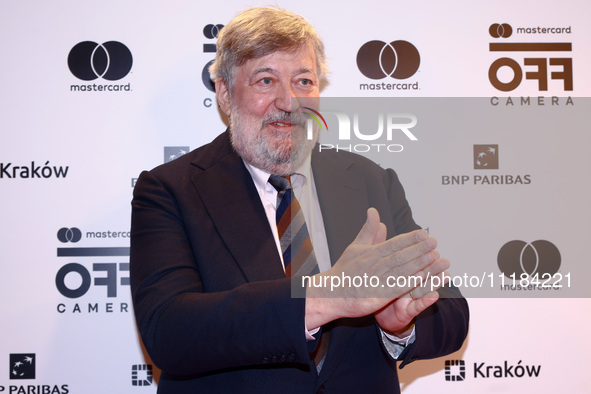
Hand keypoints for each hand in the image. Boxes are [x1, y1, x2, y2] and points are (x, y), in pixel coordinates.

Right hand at [305, 208, 442, 329]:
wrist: (331, 293)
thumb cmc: (345, 269)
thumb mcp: (355, 247)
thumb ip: (368, 231)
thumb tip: (374, 211)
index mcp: (371, 253)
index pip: (394, 243)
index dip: (410, 239)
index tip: (424, 234)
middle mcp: (374, 265)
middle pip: (400, 256)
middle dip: (418, 249)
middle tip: (434, 242)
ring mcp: (376, 281)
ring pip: (401, 271)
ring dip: (418, 264)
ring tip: (433, 257)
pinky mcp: (377, 296)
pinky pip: (396, 288)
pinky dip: (409, 282)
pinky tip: (422, 277)